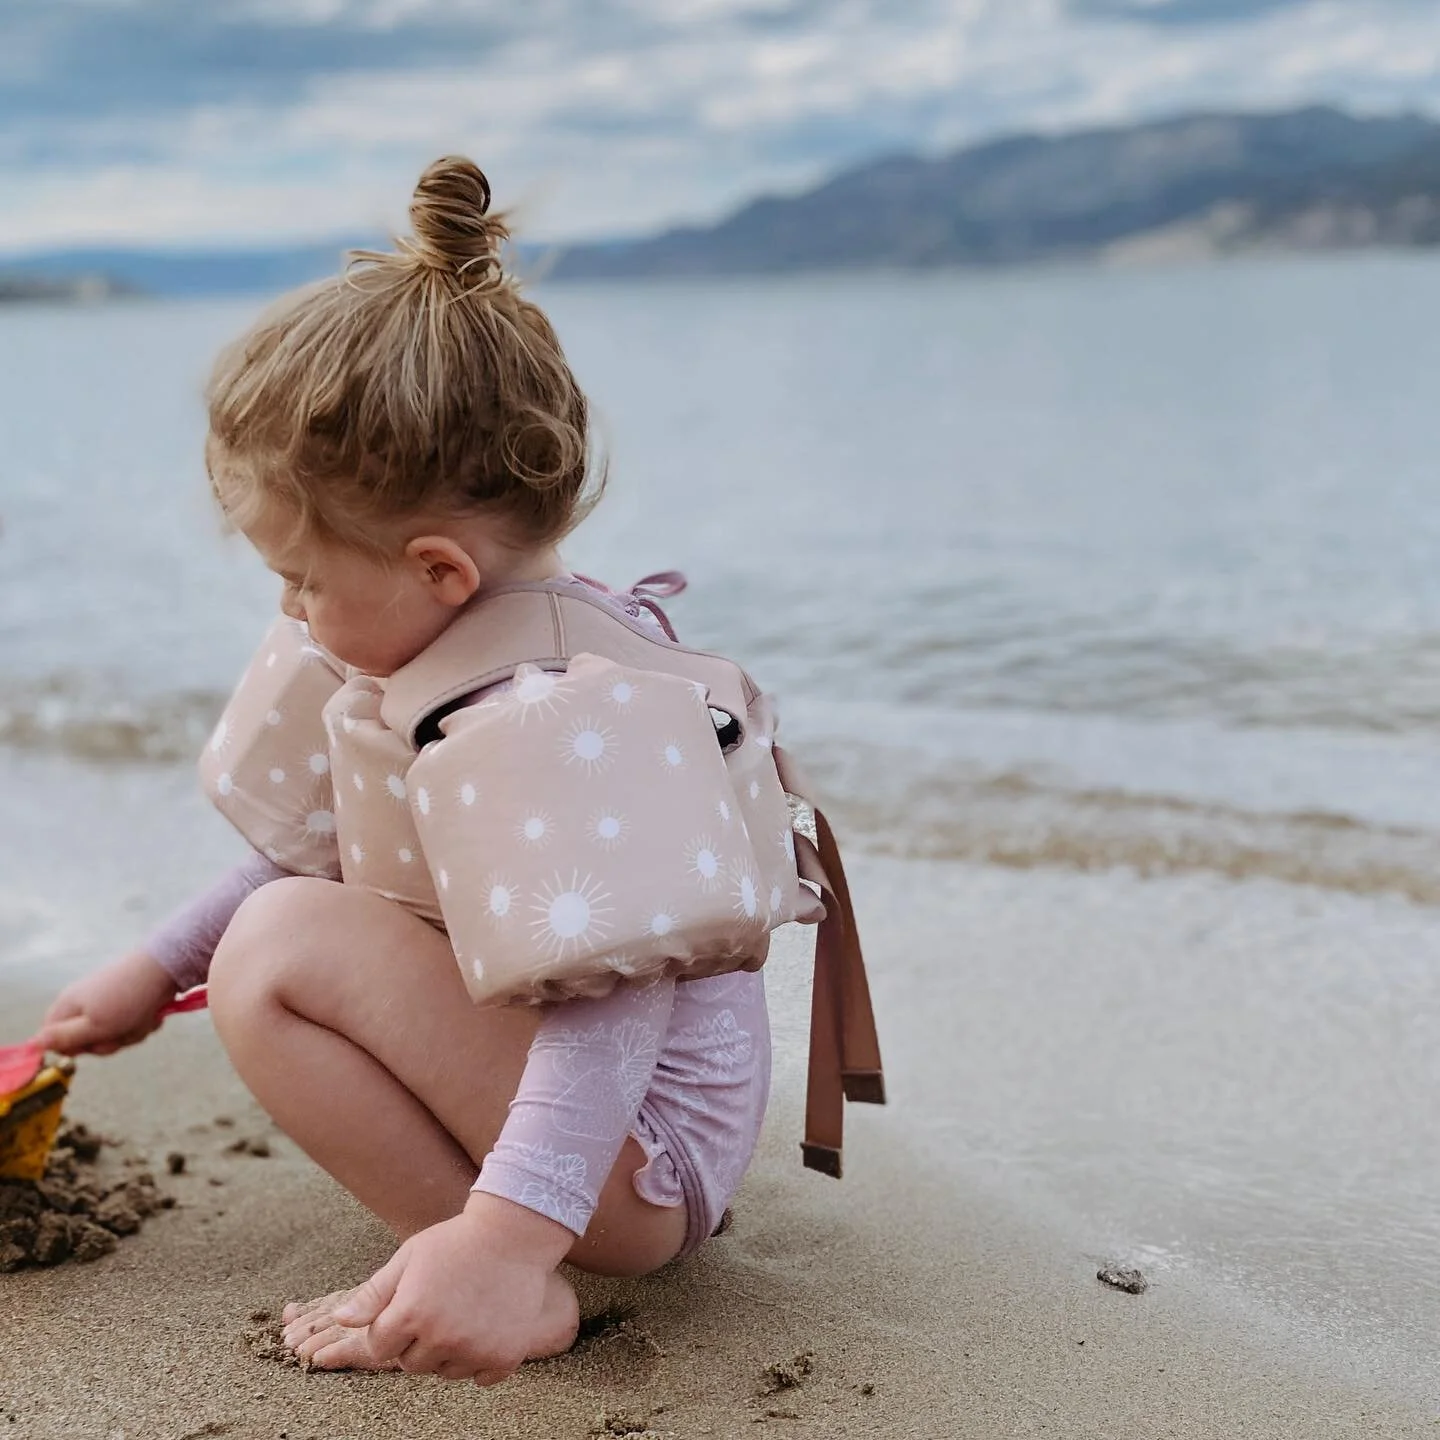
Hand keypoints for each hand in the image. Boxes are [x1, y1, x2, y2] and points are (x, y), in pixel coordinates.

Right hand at [38, 951, 178, 1055]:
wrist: (167, 966)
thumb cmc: (129, 997)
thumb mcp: (95, 1025)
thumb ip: (65, 1038)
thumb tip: (33, 1044)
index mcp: (67, 1007)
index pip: (53, 1040)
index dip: (73, 1049)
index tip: (91, 1042)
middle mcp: (84, 1004)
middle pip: (87, 1042)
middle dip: (109, 1041)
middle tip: (121, 1028)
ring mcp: (107, 1002)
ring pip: (114, 1036)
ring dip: (131, 1032)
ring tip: (141, 1017)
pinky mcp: (129, 1001)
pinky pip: (132, 1025)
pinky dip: (143, 1023)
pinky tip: (152, 1012)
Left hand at [318, 1193, 578, 1383]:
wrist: (515, 1233)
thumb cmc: (456, 1241)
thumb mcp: (409, 1256)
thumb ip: (373, 1293)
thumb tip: (339, 1320)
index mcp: (411, 1313)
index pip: (380, 1346)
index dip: (391, 1326)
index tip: (410, 1304)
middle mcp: (441, 1337)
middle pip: (412, 1364)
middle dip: (418, 1341)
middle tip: (440, 1306)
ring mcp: (475, 1349)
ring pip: (445, 1372)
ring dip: (448, 1351)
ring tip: (465, 1312)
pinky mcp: (504, 1356)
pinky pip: (479, 1377)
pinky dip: (480, 1359)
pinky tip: (486, 1326)